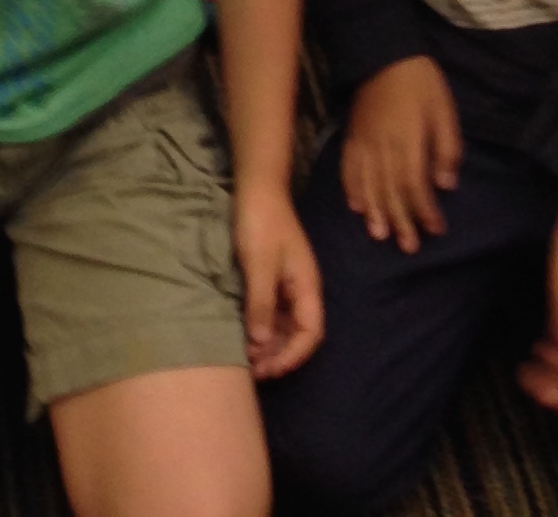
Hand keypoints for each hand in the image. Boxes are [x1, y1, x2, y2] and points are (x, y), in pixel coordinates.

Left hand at [234, 182, 323, 378]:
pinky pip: (274, 313)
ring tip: (247, 359)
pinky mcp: (274, 278)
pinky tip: (246, 335)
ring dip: (271, 345)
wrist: (257, 187)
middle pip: (300, 334)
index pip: (311, 333)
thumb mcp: (259, 264)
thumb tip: (261, 344)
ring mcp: (289, 284)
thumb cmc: (261, 223)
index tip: (267, 368)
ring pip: (286, 326)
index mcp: (307, 286)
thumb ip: (261, 304)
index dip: (292, 356)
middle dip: (279, 356)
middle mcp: (302, 289)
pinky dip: (263, 328)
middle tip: (252, 370)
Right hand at [340, 56, 460, 249]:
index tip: (435, 230)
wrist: (384, 53)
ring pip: (368, 185)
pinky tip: (355, 207)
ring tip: (381, 235)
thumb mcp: (444, 111)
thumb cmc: (421, 83)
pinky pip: (348, 167)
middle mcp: (383, 148)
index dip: (424, 210)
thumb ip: (446, 149)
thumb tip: (446, 186)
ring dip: (375, 212)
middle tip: (409, 247)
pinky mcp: (352, 136)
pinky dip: (351, 188)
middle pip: (390, 191)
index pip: (414, 185)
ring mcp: (364, 143)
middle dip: (401, 221)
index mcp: (408, 142)